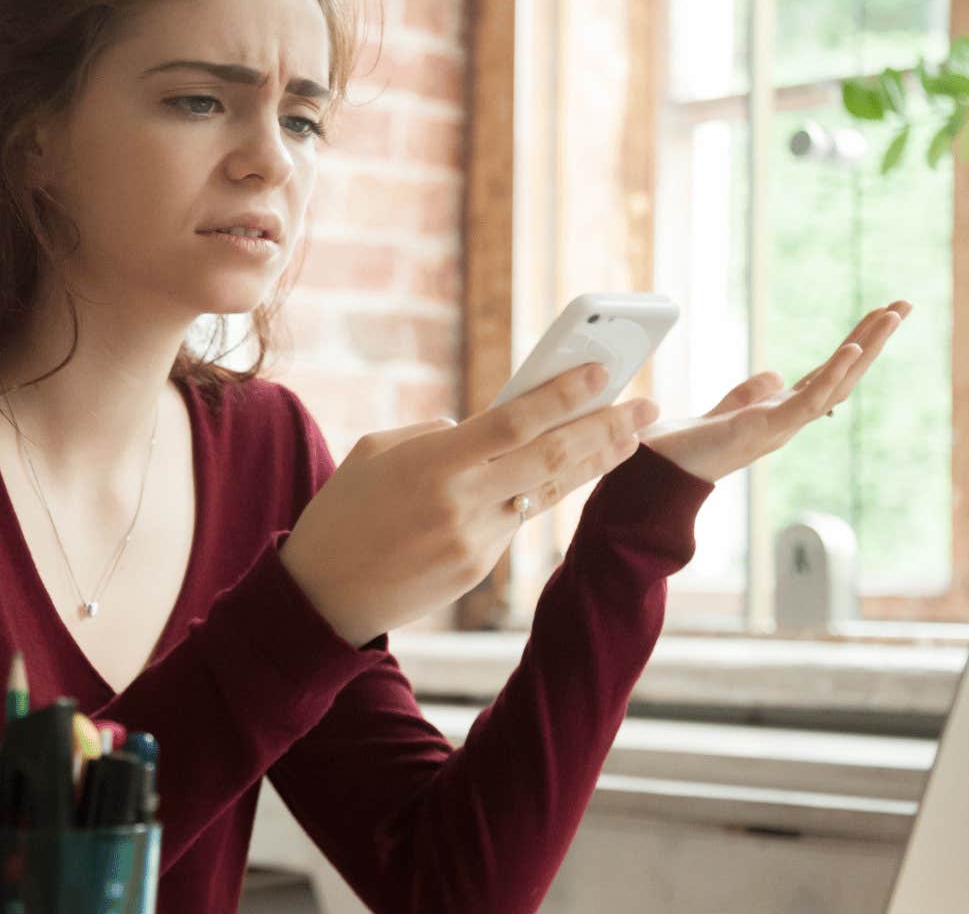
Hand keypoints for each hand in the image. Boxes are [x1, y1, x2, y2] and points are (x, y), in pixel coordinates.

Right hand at [280, 364, 659, 645]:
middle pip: (551, 458)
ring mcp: (475, 540)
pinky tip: (560, 474)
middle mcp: (462, 502)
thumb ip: (434, 434)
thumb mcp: (376, 452)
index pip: (514, 421)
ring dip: (591, 463)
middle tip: (646, 407)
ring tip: (629, 438)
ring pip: (545, 492)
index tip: (602, 372)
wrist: (321, 597)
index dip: (563, 395)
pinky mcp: (479, 568)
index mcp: (434, 464)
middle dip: (605, 429)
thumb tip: (478, 427)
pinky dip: (535, 494)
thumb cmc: (342, 512)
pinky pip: (514, 520)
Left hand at [641, 301, 912, 482]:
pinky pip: (809, 402)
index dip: (855, 345)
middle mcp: (789, 420)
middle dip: (875, 340)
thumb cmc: (685, 447)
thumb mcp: (725, 411)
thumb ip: (751, 394)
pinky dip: (833, 375)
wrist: (657, 473)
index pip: (828, 372)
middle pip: (843, 375)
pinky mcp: (765, 431)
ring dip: (866, 348)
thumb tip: (776, 377)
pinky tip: (853, 348)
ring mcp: (781, 427)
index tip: (880, 314)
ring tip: (892, 314)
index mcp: (781, 412)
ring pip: (837, 385)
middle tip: (904, 303)